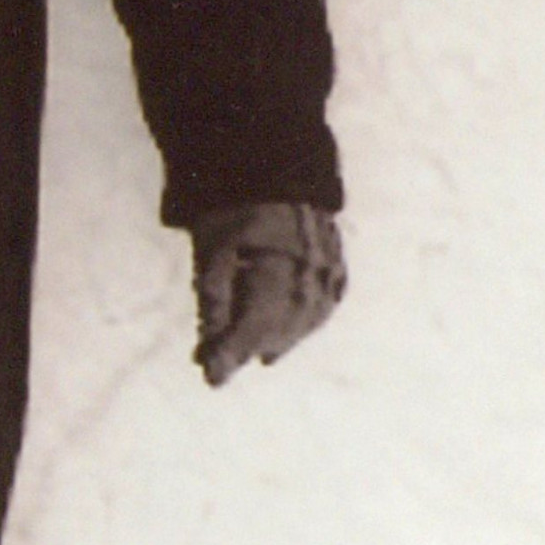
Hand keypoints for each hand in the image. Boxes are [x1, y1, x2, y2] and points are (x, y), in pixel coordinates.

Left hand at [191, 202, 344, 387]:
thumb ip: (213, 303)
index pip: (254, 326)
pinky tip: (281, 337)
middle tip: (215, 359)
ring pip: (303, 324)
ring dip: (274, 341)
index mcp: (278, 265)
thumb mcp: (212, 252)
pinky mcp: (337, 268)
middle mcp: (311, 273)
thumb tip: (207, 355)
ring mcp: (330, 271)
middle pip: (280, 329)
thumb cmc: (233, 207)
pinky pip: (322, 309)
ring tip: (248, 351)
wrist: (273, 165)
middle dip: (246, 346)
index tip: (210, 378)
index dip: (231, 354)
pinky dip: (300, 326)